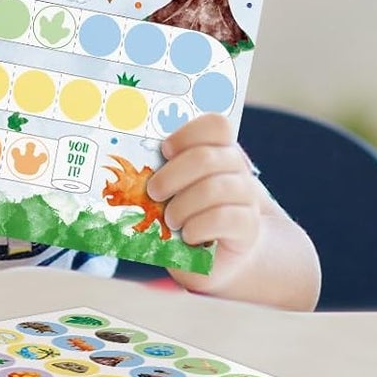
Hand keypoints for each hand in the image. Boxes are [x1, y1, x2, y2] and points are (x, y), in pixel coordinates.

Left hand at [150, 113, 265, 293]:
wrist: (219, 252)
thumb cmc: (187, 213)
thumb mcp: (173, 187)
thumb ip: (162, 168)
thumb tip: (129, 155)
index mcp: (219, 150)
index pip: (217, 125)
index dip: (189, 134)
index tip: (165, 150)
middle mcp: (238, 170)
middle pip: (206, 158)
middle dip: (172, 176)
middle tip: (154, 192)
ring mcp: (247, 197)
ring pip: (214, 189)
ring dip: (182, 206)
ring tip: (170, 219)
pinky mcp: (248, 226)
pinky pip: (223, 218)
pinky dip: (198, 227)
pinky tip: (188, 235)